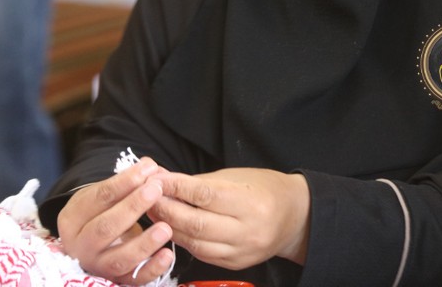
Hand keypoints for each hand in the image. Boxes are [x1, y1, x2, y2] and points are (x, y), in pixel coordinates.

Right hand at [56, 157, 174, 284]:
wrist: (92, 243)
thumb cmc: (102, 212)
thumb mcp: (104, 194)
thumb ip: (125, 182)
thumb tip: (150, 167)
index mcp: (72, 218)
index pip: (98, 198)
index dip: (123, 182)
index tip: (148, 168)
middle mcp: (80, 245)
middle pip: (104, 228)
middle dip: (132, 208)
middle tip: (156, 190)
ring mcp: (96, 266)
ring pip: (118, 259)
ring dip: (143, 244)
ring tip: (165, 228)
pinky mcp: (114, 281)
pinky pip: (133, 280)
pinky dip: (151, 269)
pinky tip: (167, 255)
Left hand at [149, 168, 310, 270]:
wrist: (295, 217)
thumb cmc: (265, 189)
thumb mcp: (237, 176)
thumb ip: (200, 181)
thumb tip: (164, 178)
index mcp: (250, 202)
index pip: (205, 195)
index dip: (177, 187)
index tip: (156, 179)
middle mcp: (247, 230)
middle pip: (196, 222)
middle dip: (167, 209)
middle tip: (146, 197)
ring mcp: (241, 251)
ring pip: (195, 243)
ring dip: (170, 227)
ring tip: (154, 213)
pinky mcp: (235, 265)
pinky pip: (202, 254)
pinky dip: (184, 241)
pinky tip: (173, 229)